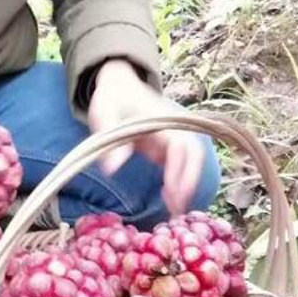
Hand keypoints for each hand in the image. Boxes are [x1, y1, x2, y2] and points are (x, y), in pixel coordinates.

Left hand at [88, 59, 205, 216]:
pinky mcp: (166, 147)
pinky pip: (180, 166)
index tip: (170, 191)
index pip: (180, 145)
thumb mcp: (103, 114)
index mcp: (160, 120)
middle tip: (177, 209)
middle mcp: (172, 129)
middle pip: (194, 155)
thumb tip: (113, 170)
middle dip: (189, 181)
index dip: (179, 168)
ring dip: (186, 186)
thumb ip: (109, 141)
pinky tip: (170, 203)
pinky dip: (178, 184)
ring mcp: (171, 138)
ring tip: (174, 212)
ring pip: (191, 163)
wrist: (117, 84)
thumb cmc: (110, 98)